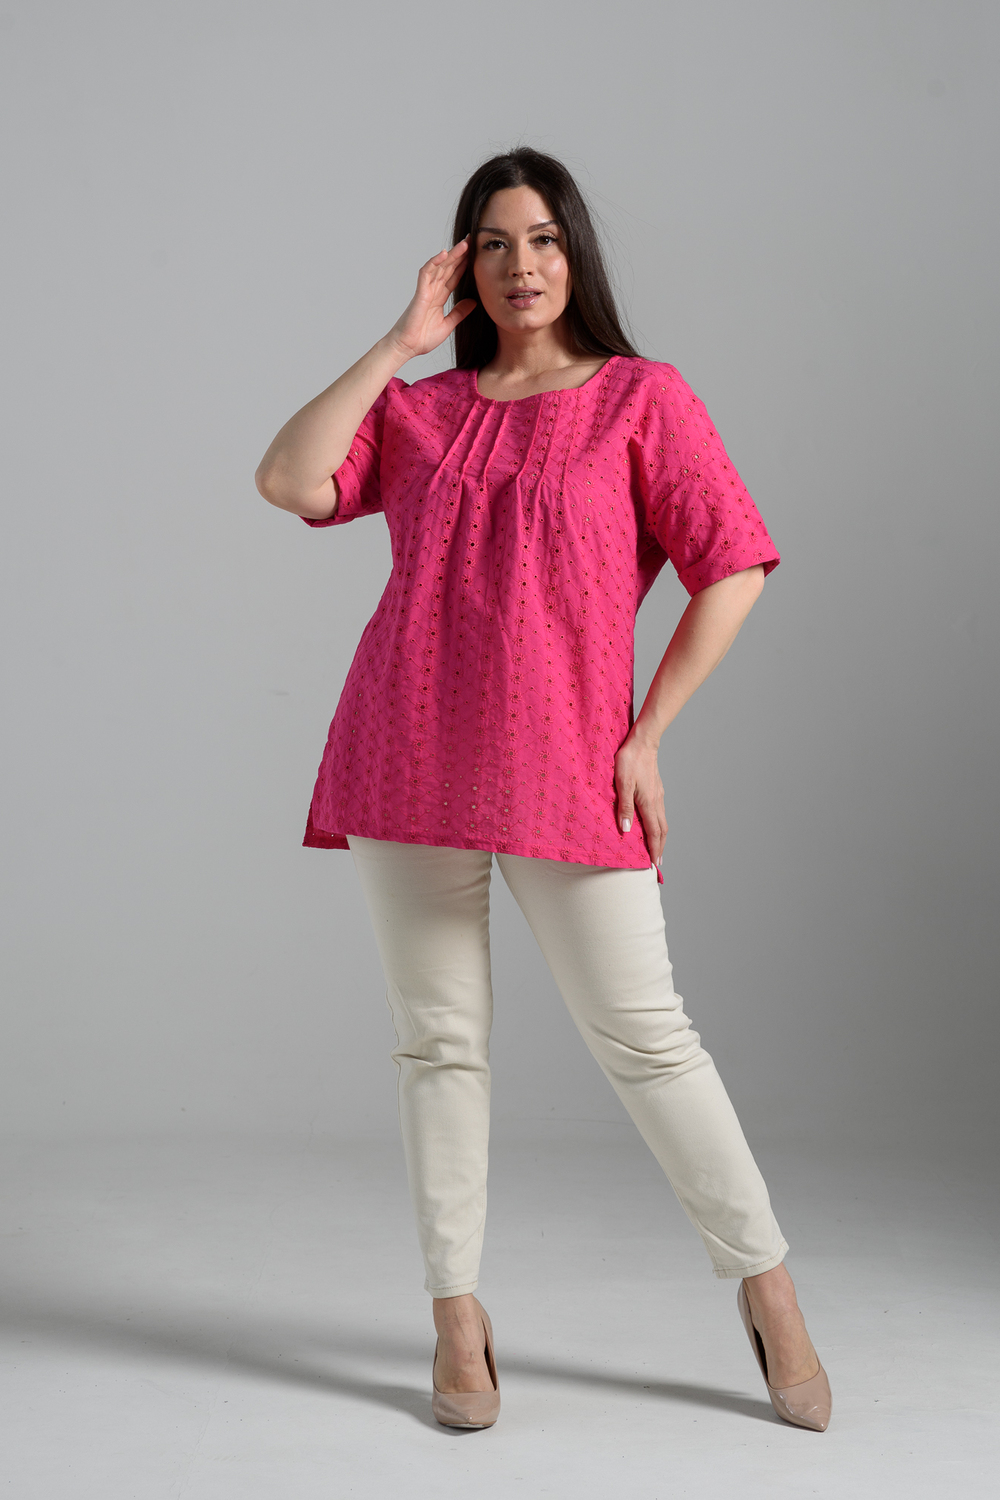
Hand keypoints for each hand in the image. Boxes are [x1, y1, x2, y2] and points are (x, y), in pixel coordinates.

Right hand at [385, 240, 475, 359]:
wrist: (407, 347)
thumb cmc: (422, 338)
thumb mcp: (448, 325)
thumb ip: (459, 312)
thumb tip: (473, 302)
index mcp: (439, 297)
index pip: (453, 277)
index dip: (464, 265)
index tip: (475, 255)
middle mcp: (433, 291)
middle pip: (448, 268)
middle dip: (460, 254)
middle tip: (472, 240)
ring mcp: (426, 290)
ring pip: (440, 267)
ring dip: (452, 255)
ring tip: (464, 244)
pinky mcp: (420, 293)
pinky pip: (426, 273)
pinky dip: (434, 262)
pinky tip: (444, 253)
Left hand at [614, 729, 667, 867]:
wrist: (643, 742)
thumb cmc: (629, 760)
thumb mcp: (622, 784)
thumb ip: (624, 807)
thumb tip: (626, 830)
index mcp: (648, 803)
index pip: (653, 832)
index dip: (653, 849)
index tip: (653, 864)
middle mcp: (656, 801)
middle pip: (662, 830)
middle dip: (659, 847)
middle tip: (657, 862)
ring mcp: (658, 795)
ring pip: (662, 821)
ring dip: (660, 837)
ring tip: (656, 848)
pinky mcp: (657, 789)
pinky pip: (660, 813)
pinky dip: (658, 825)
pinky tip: (653, 825)